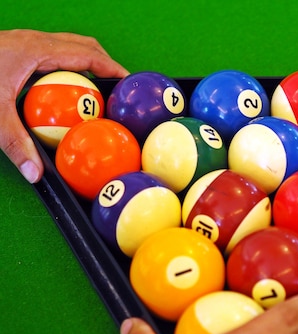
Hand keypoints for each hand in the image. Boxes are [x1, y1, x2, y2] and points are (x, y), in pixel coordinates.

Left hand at [0, 29, 128, 182]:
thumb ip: (15, 143)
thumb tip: (36, 174)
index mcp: (36, 51)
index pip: (87, 55)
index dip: (112, 68)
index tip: (128, 83)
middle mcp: (33, 41)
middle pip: (83, 46)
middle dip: (105, 64)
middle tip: (116, 87)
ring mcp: (23, 42)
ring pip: (67, 47)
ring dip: (86, 63)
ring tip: (95, 88)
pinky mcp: (15, 48)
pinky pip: (52, 54)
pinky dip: (66, 67)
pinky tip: (61, 90)